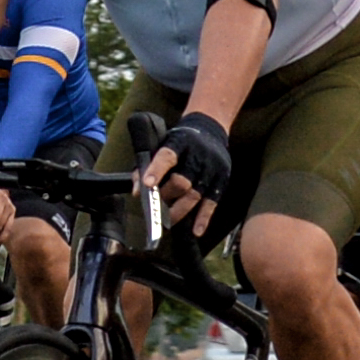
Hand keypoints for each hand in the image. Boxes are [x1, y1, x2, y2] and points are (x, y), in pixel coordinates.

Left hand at [141, 110, 232, 231]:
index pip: (167, 156)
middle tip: (156, 207)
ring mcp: (212, 169)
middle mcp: (198, 155)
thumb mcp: (162, 143)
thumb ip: (147, 166)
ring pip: (194, 195)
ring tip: (167, 221)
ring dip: (179, 211)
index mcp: (180, 142)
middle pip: (181, 182)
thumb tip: (138, 192)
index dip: (156, 171)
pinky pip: (212, 203)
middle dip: (166, 197)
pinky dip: (203, 218)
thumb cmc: (180, 142)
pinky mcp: (221, 180)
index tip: (148, 186)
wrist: (211, 129)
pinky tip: (196, 231)